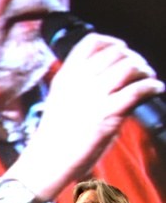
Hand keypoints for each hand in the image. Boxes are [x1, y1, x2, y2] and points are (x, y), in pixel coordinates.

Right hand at [11, 32, 164, 198]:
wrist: (47, 160)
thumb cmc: (54, 137)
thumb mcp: (61, 101)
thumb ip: (79, 86)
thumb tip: (108, 80)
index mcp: (66, 76)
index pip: (91, 42)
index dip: (112, 42)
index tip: (122, 50)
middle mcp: (80, 81)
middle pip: (116, 51)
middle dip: (133, 57)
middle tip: (140, 69)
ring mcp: (94, 96)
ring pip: (129, 66)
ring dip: (144, 70)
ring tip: (149, 78)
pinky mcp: (108, 114)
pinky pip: (137, 90)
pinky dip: (152, 86)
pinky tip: (156, 90)